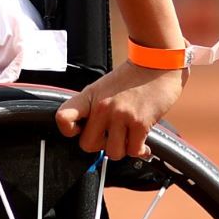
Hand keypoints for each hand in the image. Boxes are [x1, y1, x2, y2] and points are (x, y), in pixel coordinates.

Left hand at [53, 60, 183, 160]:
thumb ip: (92, 109)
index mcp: (89, 97)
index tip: (80, 130)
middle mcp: (102, 107)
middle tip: (110, 137)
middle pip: (87, 145)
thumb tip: (87, 134)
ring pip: (113, 153)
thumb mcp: (101, 88)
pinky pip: (133, 151)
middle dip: (100, 145)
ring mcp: (121, 116)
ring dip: (121, 149)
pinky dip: (138, 150)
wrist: (155, 65)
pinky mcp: (140, 123)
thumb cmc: (129, 79)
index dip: (69, 130)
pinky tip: (141, 142)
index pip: (63, 118)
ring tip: (127, 138)